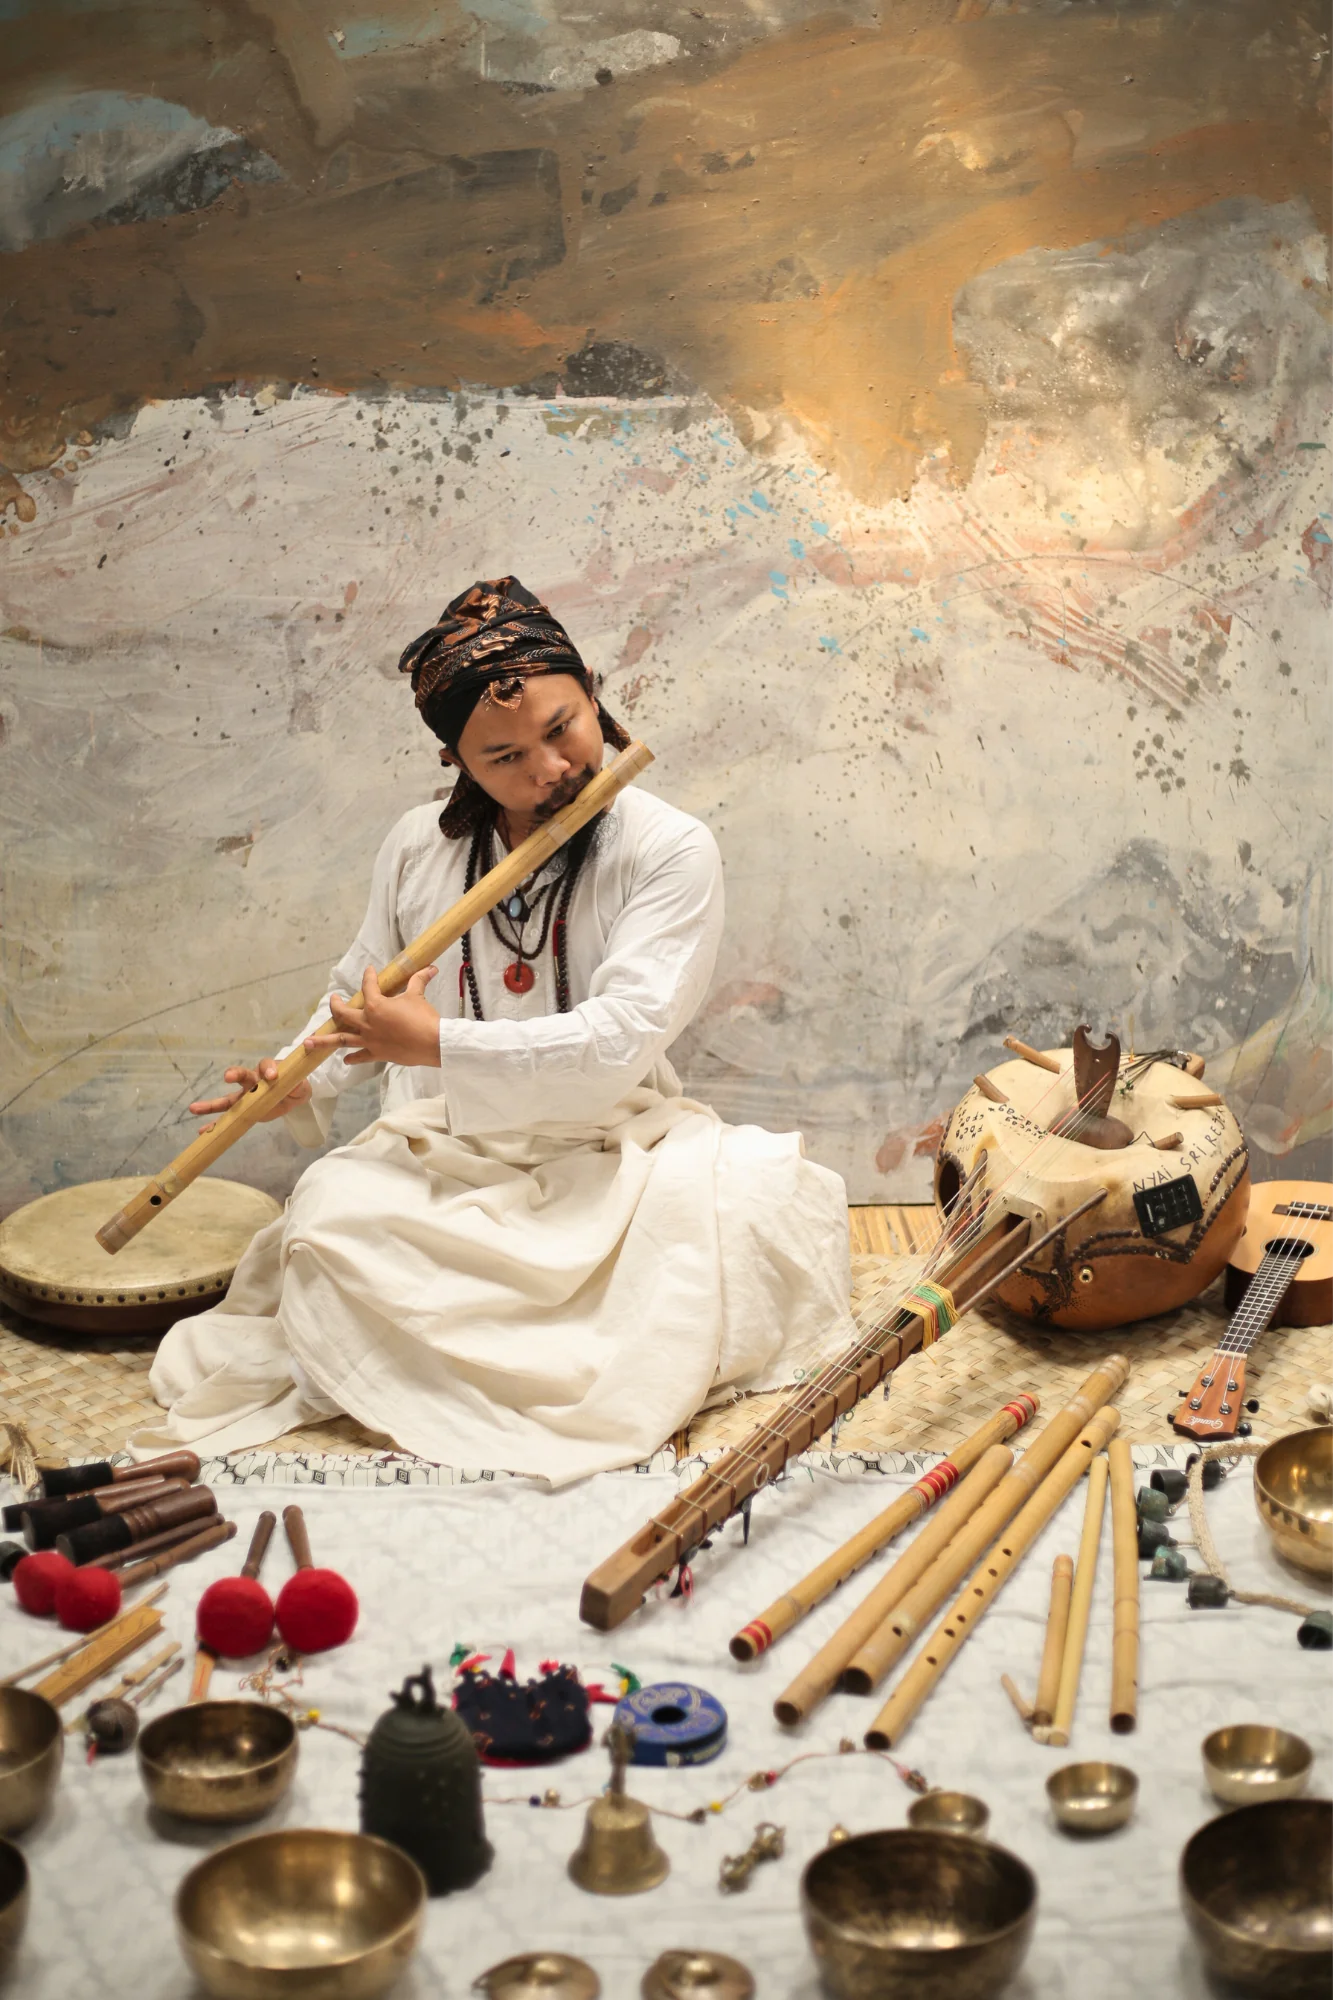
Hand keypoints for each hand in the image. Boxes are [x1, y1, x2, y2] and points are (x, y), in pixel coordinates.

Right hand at [190, 1060, 313, 1133]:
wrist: (290, 1096)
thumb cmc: (294, 1085)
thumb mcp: (301, 1085)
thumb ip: (298, 1084)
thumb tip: (297, 1084)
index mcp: (267, 1070)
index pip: (266, 1064)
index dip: (268, 1068)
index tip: (272, 1075)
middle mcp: (252, 1080)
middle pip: (242, 1075)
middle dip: (235, 1074)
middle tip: (228, 1076)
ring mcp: (244, 1096)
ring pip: (226, 1099)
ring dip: (211, 1104)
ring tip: (193, 1108)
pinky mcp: (242, 1110)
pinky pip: (226, 1118)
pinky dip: (214, 1125)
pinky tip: (201, 1132)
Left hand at [302, 966, 441, 1069]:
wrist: (432, 1043)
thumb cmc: (423, 1017)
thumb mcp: (418, 996)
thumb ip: (419, 980)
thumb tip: (431, 967)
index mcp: (375, 1005)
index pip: (368, 985)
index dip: (368, 976)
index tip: (369, 971)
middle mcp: (367, 1022)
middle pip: (343, 1013)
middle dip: (335, 1005)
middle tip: (333, 999)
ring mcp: (369, 1040)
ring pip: (341, 1039)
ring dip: (323, 1041)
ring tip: (308, 1042)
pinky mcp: (377, 1053)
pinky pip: (360, 1056)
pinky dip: (352, 1058)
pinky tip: (345, 1060)